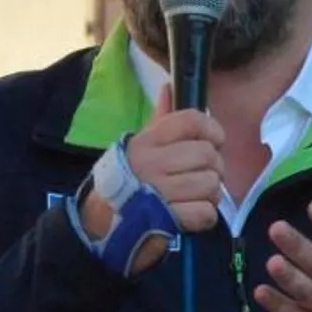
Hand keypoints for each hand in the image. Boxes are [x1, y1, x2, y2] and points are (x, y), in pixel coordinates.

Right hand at [81, 84, 224, 274]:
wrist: (97, 224)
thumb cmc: (125, 181)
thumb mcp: (138, 145)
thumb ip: (160, 119)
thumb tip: (170, 87)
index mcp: (147, 141)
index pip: (191, 121)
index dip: (212, 129)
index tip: (214, 141)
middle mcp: (152, 163)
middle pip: (206, 154)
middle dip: (214, 167)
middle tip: (204, 175)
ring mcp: (160, 192)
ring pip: (210, 184)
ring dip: (210, 194)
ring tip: (196, 196)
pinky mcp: (167, 220)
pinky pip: (205, 212)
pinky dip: (204, 216)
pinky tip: (192, 214)